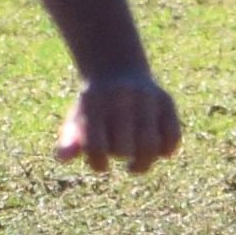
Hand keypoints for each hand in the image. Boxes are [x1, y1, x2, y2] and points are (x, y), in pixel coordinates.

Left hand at [58, 71, 182, 172]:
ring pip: (151, 146)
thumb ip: (68, 143)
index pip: (97, 146)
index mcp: (94, 102)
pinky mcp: (166, 101)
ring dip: (143, 163)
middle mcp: (121, 97)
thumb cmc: (92, 109)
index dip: (98, 163)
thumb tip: (62, 158)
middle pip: (124, 149)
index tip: (100, 162)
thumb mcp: (75, 122)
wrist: (116, 70)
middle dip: (120, 157)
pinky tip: (154, 152)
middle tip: (118, 151)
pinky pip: (173, 137)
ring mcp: (146, 98)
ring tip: (135, 164)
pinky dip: (165, 151)